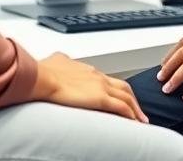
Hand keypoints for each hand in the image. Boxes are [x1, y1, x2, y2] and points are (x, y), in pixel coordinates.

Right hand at [30, 52, 148, 121]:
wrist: (41, 77)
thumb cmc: (44, 72)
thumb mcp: (57, 60)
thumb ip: (63, 61)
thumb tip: (59, 60)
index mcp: (87, 69)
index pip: (107, 80)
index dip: (115, 89)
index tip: (118, 97)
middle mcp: (97, 76)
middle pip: (122, 86)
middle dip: (131, 98)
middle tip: (137, 110)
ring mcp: (100, 86)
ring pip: (127, 96)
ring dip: (136, 108)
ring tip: (141, 120)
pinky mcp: (100, 98)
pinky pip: (122, 107)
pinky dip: (131, 114)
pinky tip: (135, 123)